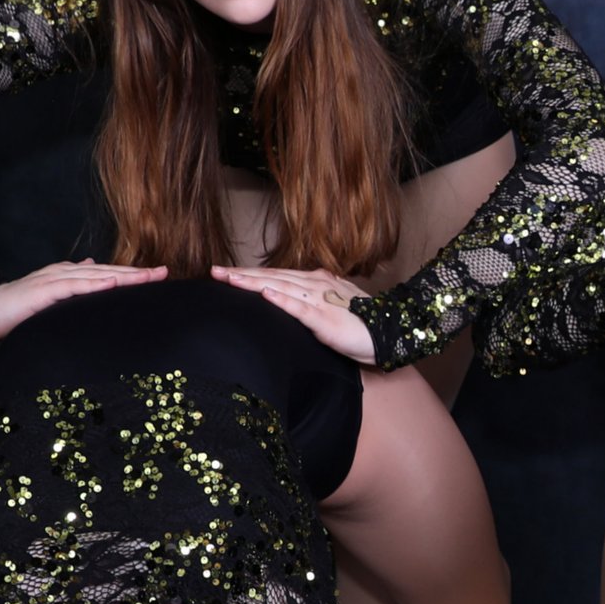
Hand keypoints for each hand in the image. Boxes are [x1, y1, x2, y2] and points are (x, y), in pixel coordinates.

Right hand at [0, 262, 166, 340]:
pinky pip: (73, 286)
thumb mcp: (53, 296)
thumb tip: (94, 269)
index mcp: (70, 274)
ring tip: (148, 277)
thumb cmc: (21, 309)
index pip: (108, 273)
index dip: (134, 274)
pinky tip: (112, 283)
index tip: (160, 276)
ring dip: (123, 276)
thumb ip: (74, 284)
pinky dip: (94, 284)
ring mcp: (54, 279)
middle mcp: (65, 272)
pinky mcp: (43, 291)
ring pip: (96, 275)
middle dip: (137, 272)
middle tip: (165, 273)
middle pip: (108, 270)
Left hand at [211, 266, 375, 362]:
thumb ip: (310, 302)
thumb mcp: (331, 308)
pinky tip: (264, 293)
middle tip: (213, 271)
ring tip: (228, 279)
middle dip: (240, 274)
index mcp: (315, 282)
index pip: (275, 276)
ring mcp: (319, 300)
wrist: (391, 331)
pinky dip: (281, 299)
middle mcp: (314, 285)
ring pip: (279, 286)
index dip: (248, 274)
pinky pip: (299, 307)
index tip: (225, 273)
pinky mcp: (325, 318)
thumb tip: (288, 300)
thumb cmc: (362, 324)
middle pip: (271, 277)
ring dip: (252, 282)